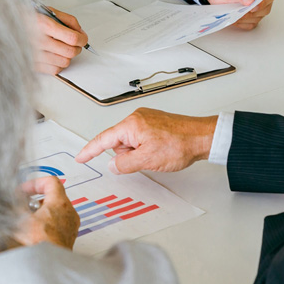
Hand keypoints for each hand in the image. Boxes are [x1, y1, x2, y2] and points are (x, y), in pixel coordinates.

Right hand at [15, 176, 79, 248]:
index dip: (34, 183)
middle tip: (24, 206)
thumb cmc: (40, 243)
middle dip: (36, 200)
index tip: (24, 191)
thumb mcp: (20, 218)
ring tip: (28, 220)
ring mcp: (71, 225)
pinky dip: (47, 222)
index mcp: (60, 203)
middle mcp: (69, 212)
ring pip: (56, 210)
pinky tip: (35, 231)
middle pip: (53, 195)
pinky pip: (59, 222)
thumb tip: (9, 199)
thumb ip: (15, 204)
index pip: (50, 181)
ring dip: (41, 212)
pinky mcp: (69, 236)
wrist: (50, 263)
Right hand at [35, 7, 88, 74]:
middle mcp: (38, 41)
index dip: (82, 39)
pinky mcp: (33, 64)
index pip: (73, 38)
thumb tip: (81, 32)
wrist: (9, 26)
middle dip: (76, 48)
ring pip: (64, 62)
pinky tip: (54, 56)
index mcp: (44, 25)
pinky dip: (58, 64)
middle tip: (73, 44)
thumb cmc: (30, 19)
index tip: (82, 38)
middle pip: (70, 52)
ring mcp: (35, 54)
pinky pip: (55, 70)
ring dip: (67, 56)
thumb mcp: (49, 12)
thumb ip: (68, 20)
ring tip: (61, 49)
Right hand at [75, 108, 217, 173]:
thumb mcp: (148, 160)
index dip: (90, 150)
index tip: (80, 157)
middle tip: (147, 159)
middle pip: (119, 143)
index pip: (103, 139)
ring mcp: (146, 119)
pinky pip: (141, 139)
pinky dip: (146, 148)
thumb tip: (113, 165)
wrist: (202, 137)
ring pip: (131, 142)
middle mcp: (136, 118)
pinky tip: (160, 151)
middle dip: (128, 155)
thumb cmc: (179, 145)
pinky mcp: (155, 123)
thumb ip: (125, 164)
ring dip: (139, 153)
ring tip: (158, 154)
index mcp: (131, 125)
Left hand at [203, 0, 274, 29]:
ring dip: (246, 19)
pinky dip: (242, 23)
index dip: (264, 2)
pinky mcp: (249, 16)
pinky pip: (250, 24)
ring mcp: (256, 7)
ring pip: (258, 17)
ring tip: (233, 15)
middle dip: (253, 12)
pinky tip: (233, 19)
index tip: (254, 7)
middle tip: (240, 13)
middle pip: (265, 8)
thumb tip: (250, 0)